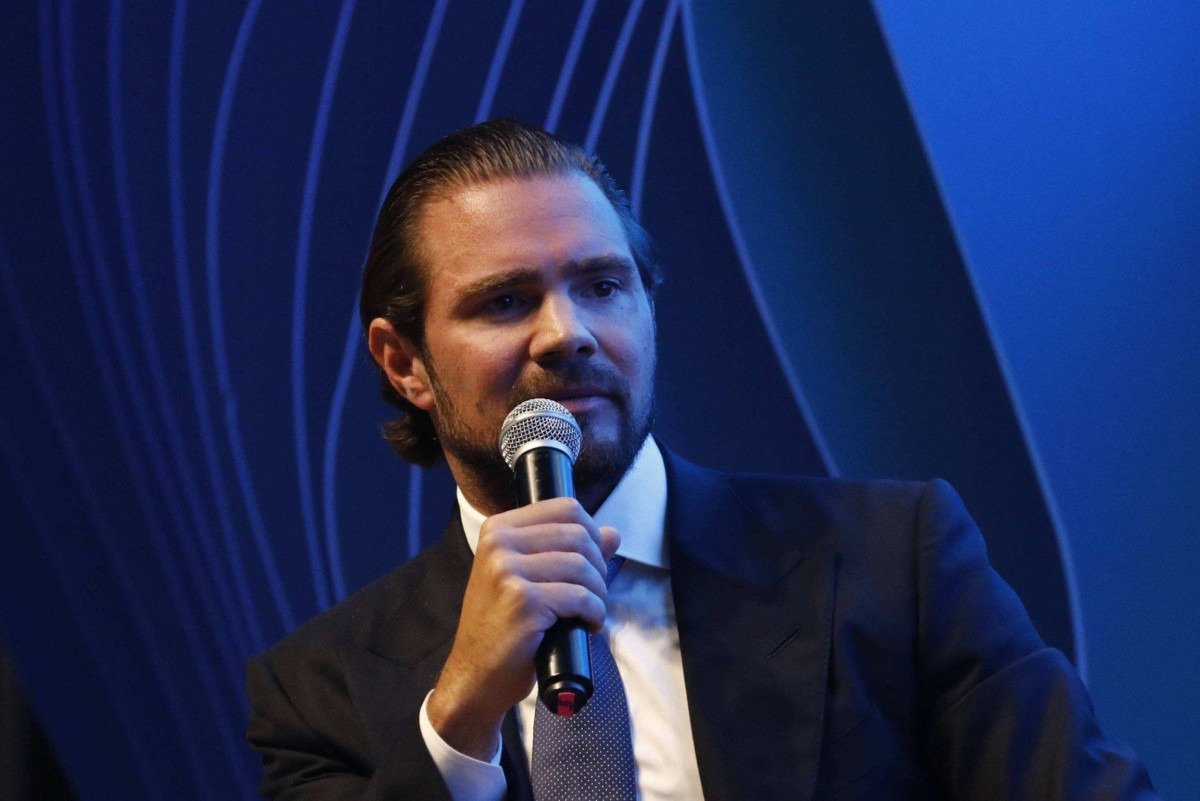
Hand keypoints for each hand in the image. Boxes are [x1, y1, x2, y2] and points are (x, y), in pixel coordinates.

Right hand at [426, 497, 619, 759]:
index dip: (592, 533)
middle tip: (594, 594)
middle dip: (598, 567)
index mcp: (498, 529)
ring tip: (591, 612)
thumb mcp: (529, 579)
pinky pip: (580, 597)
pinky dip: (594, 612)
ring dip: (598, 593)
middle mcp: (499, 544)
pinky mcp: (522, 601)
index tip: (593, 562)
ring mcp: (507, 571)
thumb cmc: (503, 627)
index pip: (565, 508)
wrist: (475, 676)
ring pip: (582, 566)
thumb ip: (568, 551)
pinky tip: (588, 625)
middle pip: (578, 535)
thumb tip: (612, 533)